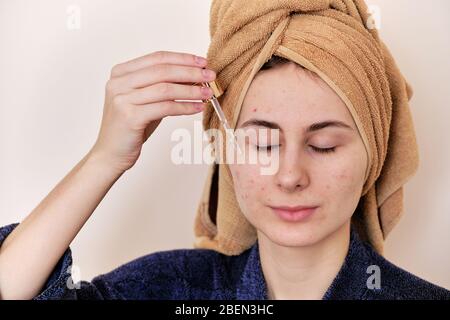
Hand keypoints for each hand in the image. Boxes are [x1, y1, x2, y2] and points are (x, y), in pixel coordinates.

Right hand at [89, 50, 215, 172]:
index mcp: (121, 72)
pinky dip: (184, 107)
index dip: (182, 58)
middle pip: (162, 70)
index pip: (157, 58)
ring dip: (191, 90)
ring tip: (208, 93)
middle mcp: (118, 82)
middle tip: (210, 76)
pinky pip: (164, 107)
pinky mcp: (129, 116)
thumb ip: (164, 86)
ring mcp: (122, 99)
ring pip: (165, 88)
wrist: (111, 153)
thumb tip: (195, 75)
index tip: (202, 62)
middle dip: (190, 72)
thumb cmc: (132, 126)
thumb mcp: (147, 100)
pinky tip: (197, 108)